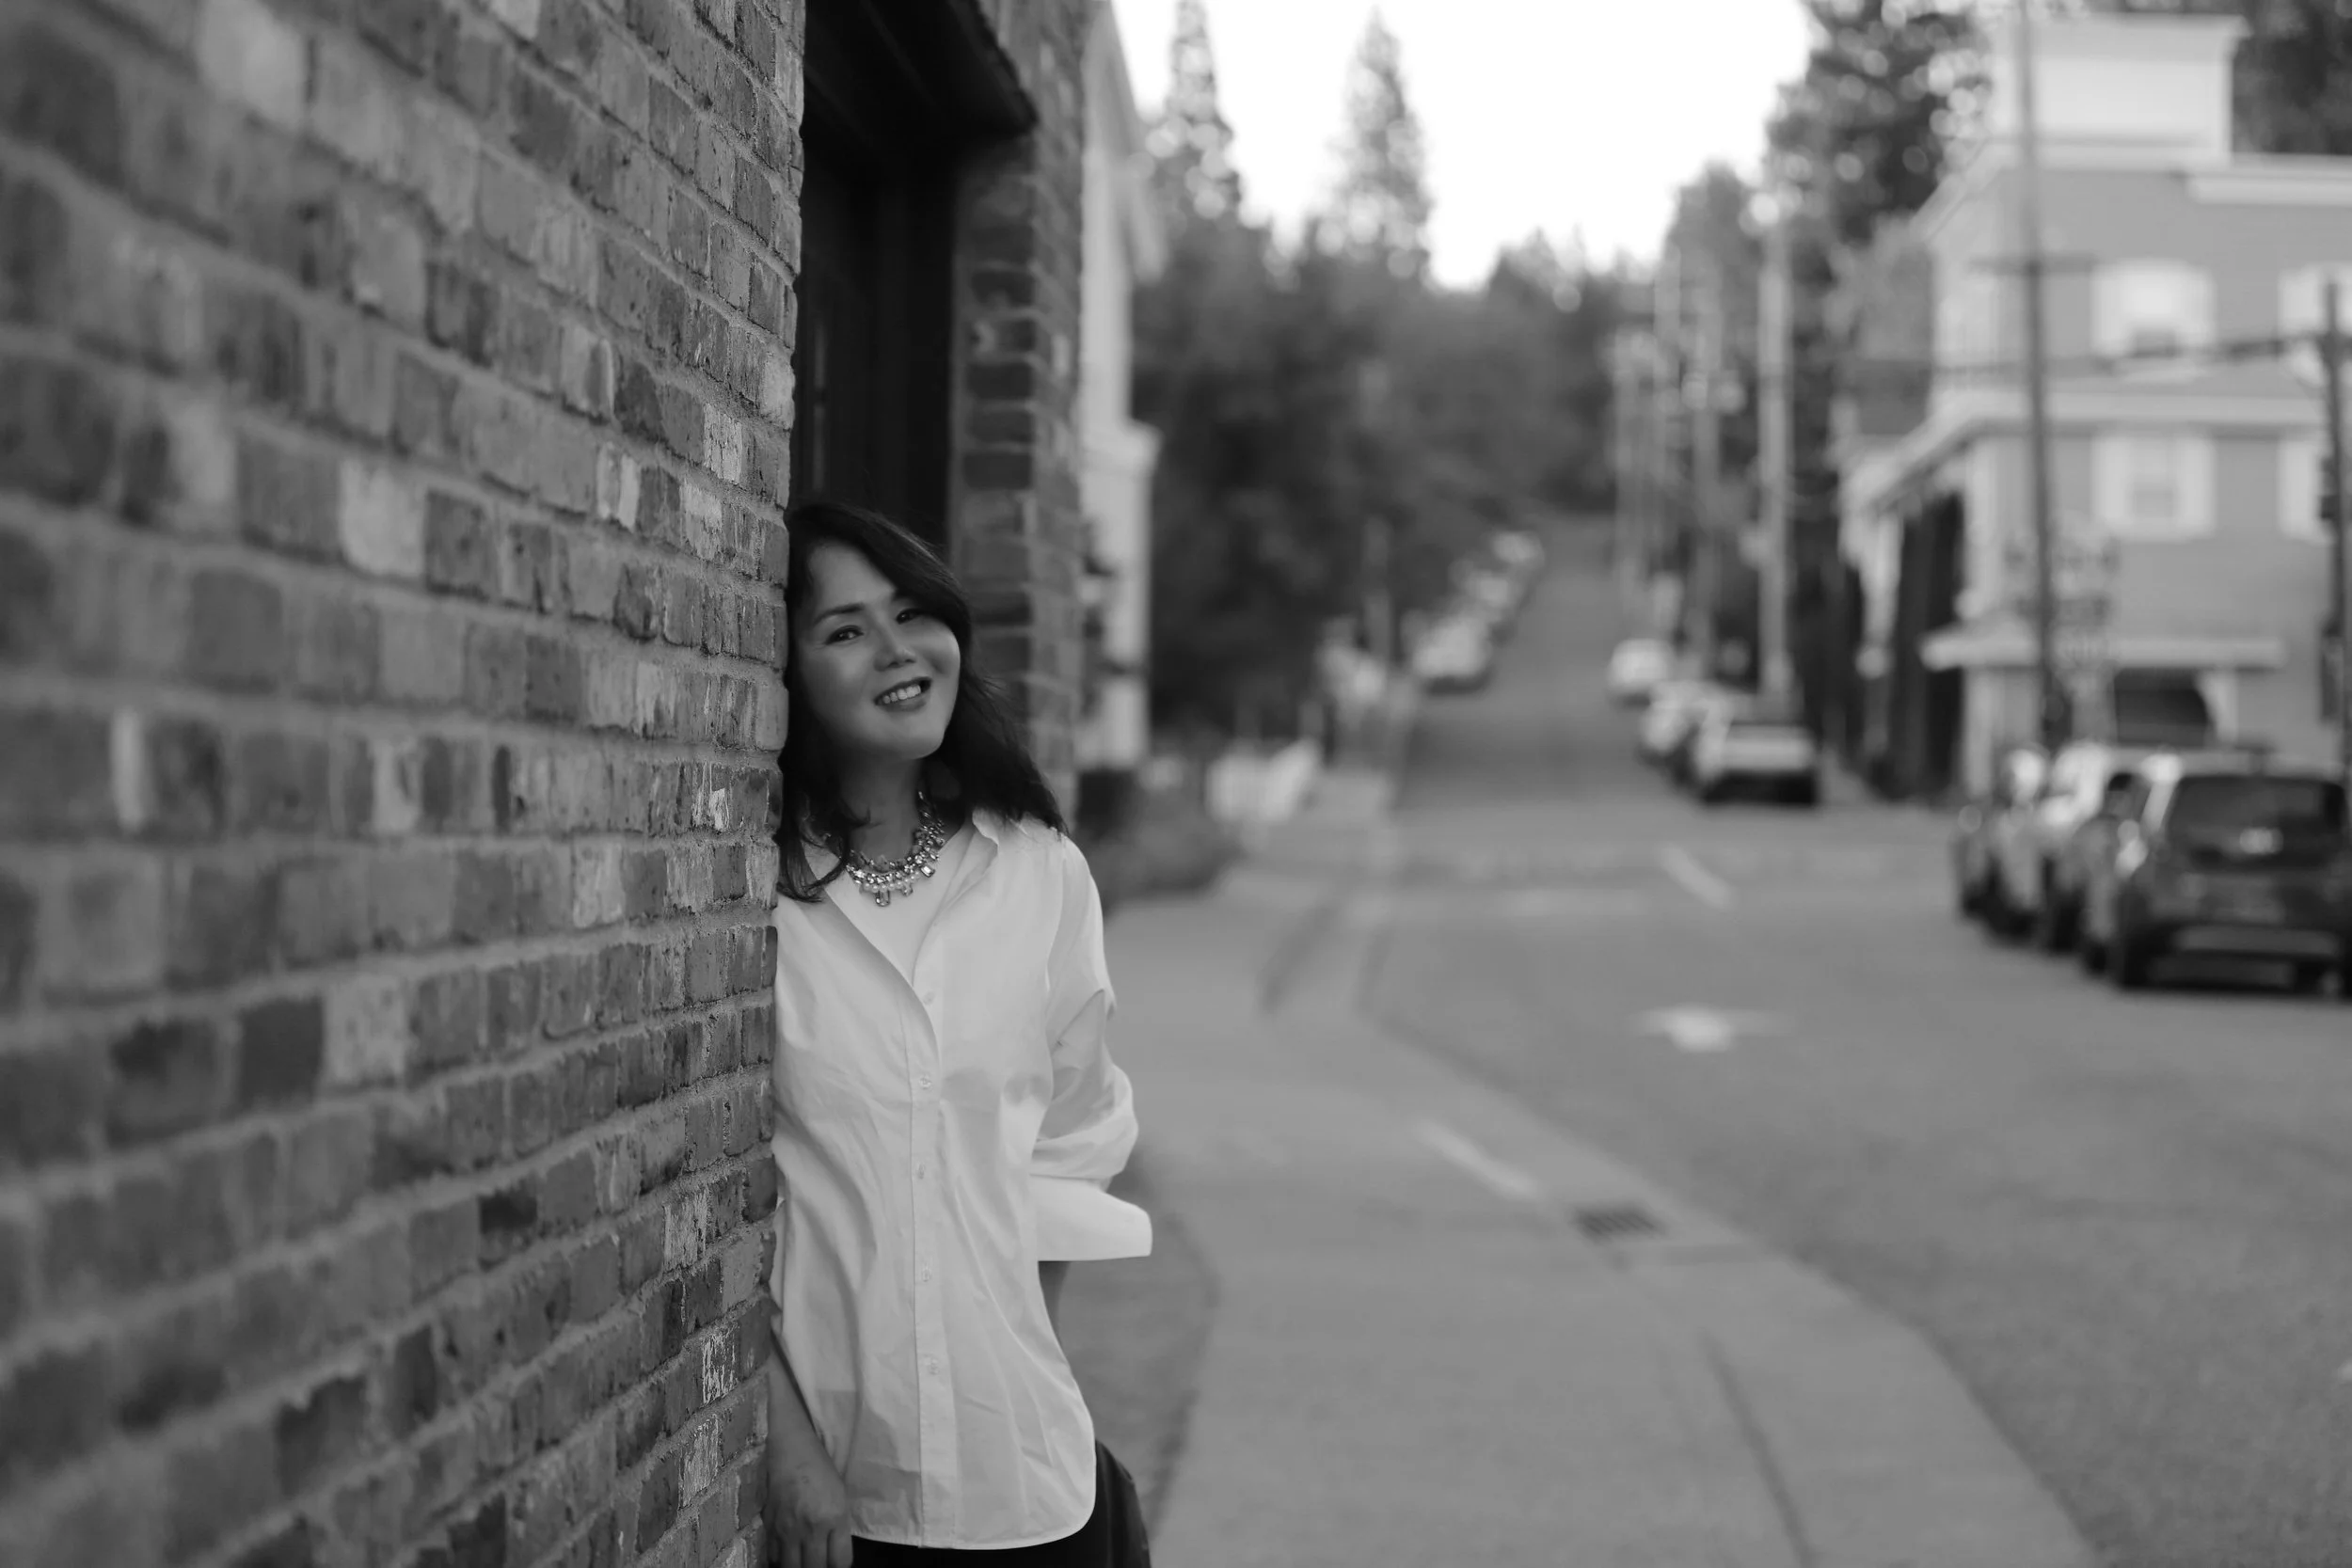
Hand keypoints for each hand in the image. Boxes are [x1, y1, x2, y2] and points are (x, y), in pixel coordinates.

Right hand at [765, 1453, 855, 1567]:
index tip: (836, 1563)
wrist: (791, 1451)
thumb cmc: (821, 1470)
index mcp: (835, 1518)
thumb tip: (834, 1556)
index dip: (839, 1567)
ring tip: (803, 1560)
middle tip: (819, 1562)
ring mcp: (787, 1529)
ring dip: (799, 1567)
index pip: (841, 1562)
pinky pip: (774, 1556)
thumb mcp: (840, 1498)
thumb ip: (838, 1529)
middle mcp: (811, 1528)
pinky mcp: (769, 1526)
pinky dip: (781, 1559)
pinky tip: (787, 1553)